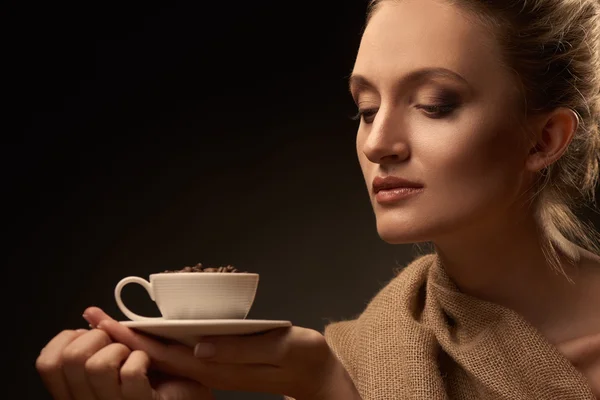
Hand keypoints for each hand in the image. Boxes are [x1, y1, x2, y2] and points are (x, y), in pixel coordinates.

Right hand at [36, 327, 214, 398]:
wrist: (187, 396)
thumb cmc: (156, 379)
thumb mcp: (121, 357)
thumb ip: (103, 340)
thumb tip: (89, 314)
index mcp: (76, 393)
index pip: (46, 363)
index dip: (66, 340)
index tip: (88, 336)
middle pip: (71, 359)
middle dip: (98, 337)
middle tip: (117, 344)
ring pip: (97, 365)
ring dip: (121, 348)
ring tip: (133, 355)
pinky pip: (131, 373)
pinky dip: (142, 358)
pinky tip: (148, 364)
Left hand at [84, 307, 360, 399]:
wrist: (316, 376)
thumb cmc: (302, 357)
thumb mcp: (277, 348)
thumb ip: (238, 350)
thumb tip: (200, 346)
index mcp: (219, 368)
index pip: (165, 354)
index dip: (133, 337)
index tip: (106, 322)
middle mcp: (210, 370)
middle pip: (158, 355)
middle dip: (125, 337)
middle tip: (94, 318)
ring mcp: (215, 369)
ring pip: (167, 355)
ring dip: (139, 338)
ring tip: (114, 323)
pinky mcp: (222, 365)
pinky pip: (181, 354)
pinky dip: (161, 341)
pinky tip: (154, 332)